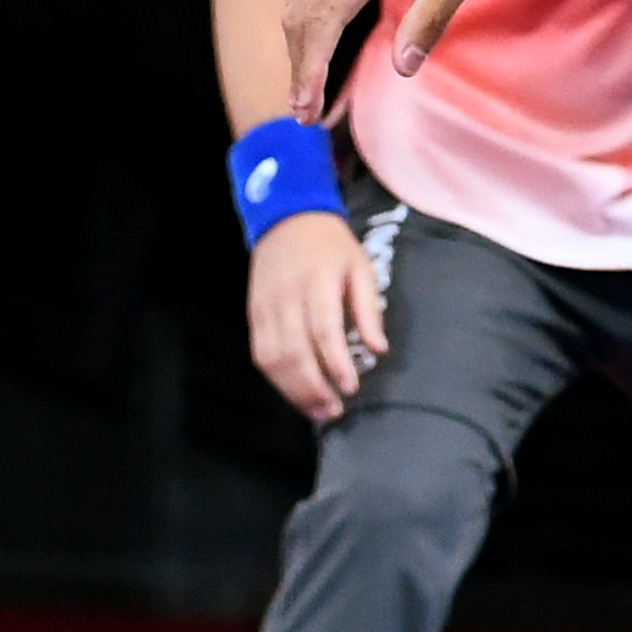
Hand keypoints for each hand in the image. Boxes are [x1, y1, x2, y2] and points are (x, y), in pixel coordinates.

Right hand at [246, 211, 386, 422]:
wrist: (286, 219)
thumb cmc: (332, 247)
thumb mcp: (361, 268)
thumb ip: (368, 310)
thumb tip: (379, 350)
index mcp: (317, 282)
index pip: (323, 329)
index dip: (335, 363)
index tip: (350, 387)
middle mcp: (286, 298)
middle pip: (293, 351)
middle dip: (313, 387)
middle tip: (334, 411)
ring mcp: (264, 308)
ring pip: (272, 359)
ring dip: (293, 391)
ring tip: (316, 412)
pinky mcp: (253, 315)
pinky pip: (260, 354)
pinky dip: (276, 379)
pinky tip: (295, 394)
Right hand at [279, 0, 522, 118]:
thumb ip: (430, 20)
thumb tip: (402, 70)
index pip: (320, 24)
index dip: (309, 71)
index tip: (305, 111)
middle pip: (299, 12)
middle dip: (298, 64)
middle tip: (304, 113)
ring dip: (298, 36)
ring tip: (309, 79)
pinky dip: (303, 3)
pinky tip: (315, 25)